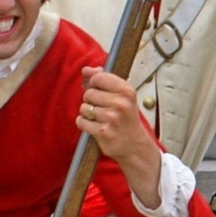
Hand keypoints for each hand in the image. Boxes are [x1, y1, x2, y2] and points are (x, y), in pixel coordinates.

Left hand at [78, 65, 161, 203]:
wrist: (134, 146)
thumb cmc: (126, 119)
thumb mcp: (122, 96)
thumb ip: (104, 79)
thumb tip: (86, 70)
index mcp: (127, 91)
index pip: (99, 77)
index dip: (93, 83)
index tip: (98, 90)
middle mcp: (120, 103)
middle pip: (89, 93)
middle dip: (91, 101)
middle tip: (103, 109)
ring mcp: (111, 118)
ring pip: (84, 108)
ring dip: (88, 114)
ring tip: (100, 119)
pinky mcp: (103, 132)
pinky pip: (81, 121)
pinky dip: (85, 124)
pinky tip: (95, 127)